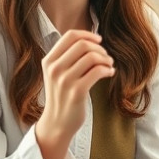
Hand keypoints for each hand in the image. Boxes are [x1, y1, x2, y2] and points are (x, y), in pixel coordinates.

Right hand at [36, 29, 113, 158]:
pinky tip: (110, 73)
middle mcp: (54, 69)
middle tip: (106, 57)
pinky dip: (107, 69)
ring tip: (109, 65)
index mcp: (49, 61)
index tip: (99, 40)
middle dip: (99, 48)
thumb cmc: (61, 96)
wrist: (57, 123)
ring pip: (92, 57)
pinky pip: (97, 71)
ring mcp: (64, 81)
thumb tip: (90, 39)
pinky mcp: (77, 92)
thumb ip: (67, 57)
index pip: (70, 36)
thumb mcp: (57, 73)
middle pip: (83, 44)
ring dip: (106, 59)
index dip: (88, 35)